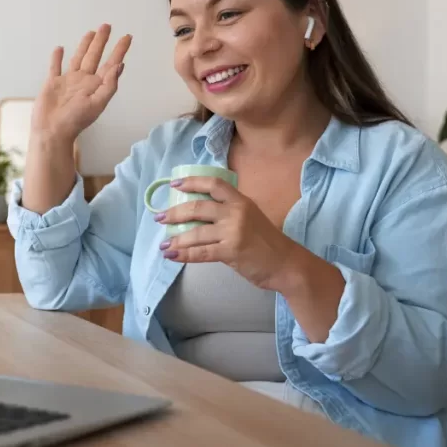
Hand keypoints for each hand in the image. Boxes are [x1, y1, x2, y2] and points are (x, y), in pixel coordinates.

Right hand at [31, 24, 131, 142]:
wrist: (52, 130)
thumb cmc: (75, 120)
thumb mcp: (97, 103)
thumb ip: (109, 85)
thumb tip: (119, 65)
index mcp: (96, 85)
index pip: (111, 64)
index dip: (119, 50)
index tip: (127, 37)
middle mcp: (84, 81)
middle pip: (95, 56)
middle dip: (101, 41)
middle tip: (107, 26)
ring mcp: (68, 81)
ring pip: (78, 58)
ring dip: (84, 46)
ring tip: (90, 33)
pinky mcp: (53, 83)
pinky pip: (55, 67)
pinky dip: (57, 58)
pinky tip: (60, 49)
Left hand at [155, 177, 295, 288]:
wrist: (287, 264)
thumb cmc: (267, 243)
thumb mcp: (251, 218)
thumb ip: (229, 214)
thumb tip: (198, 216)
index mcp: (241, 201)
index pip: (214, 184)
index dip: (192, 182)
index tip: (175, 185)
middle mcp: (236, 212)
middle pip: (198, 207)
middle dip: (175, 213)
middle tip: (159, 218)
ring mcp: (233, 232)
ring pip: (196, 232)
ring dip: (175, 238)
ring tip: (164, 244)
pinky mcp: (231, 251)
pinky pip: (201, 252)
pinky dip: (184, 255)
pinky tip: (172, 256)